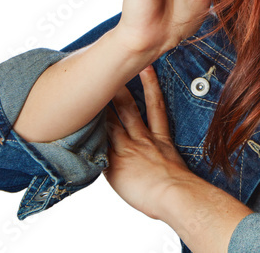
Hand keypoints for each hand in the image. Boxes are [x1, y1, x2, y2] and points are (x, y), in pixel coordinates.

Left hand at [105, 65, 251, 250]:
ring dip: (103, 103)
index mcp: (161, 138)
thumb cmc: (181, 191)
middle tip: (114, 65)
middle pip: (130, 106)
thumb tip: (163, 162)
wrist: (176, 194)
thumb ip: (166, 159)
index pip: (155, 105)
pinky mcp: (117, 161)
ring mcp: (129, 148)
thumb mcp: (177, 169)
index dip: (150, 86)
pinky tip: (78, 124)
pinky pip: (101, 143)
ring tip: (92, 84)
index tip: (145, 69)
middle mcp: (144, 139)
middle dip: (122, 86)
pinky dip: (92, 134)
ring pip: (113, 120)